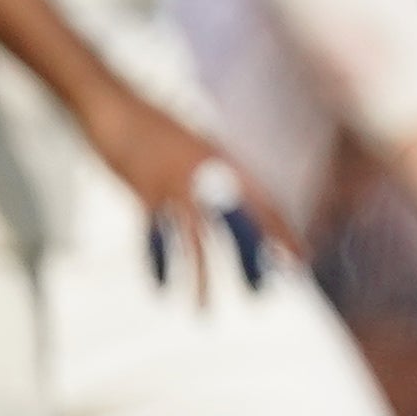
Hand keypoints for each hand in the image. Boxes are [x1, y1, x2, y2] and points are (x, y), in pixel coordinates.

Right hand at [84, 87, 282, 302]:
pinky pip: (156, 238)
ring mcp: (175, 185)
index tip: (301, 259)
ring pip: (196, 240)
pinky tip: (162, 288)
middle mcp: (206, 174)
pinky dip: (158, 263)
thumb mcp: (197, 143)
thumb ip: (217, 168)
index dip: (283, 233)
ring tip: (204, 308)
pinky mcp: (144, 193)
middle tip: (264, 290)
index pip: (264, 202)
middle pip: (237, 224)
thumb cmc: (155, 126)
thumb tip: (236, 193)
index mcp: (224, 160)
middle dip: (251, 259)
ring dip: (201, 277)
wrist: (115, 108)